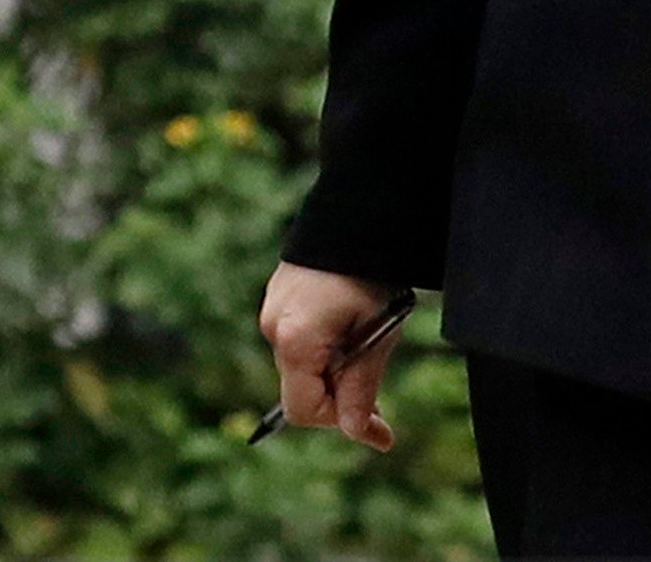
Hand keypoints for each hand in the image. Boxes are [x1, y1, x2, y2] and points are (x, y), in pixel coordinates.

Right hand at [256, 261, 410, 451]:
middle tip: (379, 389)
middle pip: (303, 390)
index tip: (379, 427)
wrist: (358, 216)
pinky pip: (299, 340)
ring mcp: (271, 314)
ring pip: (302, 366)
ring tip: (368, 340)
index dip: (340, 420)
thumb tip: (361, 435)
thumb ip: (362, 386)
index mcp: (296, 342)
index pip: (305, 410)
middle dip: (340, 395)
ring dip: (333, 369)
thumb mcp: (379, 334)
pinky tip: (350, 325)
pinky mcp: (277, 300)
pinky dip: (323, 346)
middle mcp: (273, 331)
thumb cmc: (373, 275)